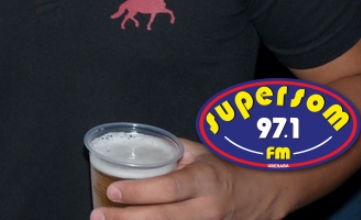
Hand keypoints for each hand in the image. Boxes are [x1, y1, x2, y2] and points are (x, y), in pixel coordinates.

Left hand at [89, 140, 282, 219]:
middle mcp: (206, 208)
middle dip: (126, 218)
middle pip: (162, 218)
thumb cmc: (225, 171)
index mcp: (204, 181)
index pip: (168, 189)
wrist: (263, 195)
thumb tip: (135, 147)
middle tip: (98, 215)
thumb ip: (169, 151)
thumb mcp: (200, 154)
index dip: (139, 192)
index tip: (112, 191)